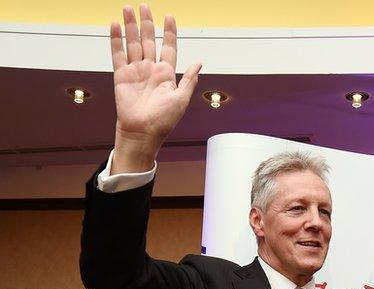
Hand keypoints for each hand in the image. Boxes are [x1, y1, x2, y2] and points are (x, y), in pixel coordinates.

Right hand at [110, 4, 200, 171]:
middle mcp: (150, 69)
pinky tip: (115, 25)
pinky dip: (116, 40)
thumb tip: (199, 63)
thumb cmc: (164, 120)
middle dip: (147, 22)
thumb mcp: (181, 98)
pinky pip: (118, 54)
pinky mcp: (121, 75)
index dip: (169, 32)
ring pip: (133, 43)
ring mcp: (135, 71)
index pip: (168, 47)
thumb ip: (189, 79)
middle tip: (144, 5)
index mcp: (166, 74)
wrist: (143, 132)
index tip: (169, 16)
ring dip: (130, 26)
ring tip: (128, 8)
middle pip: (149, 40)